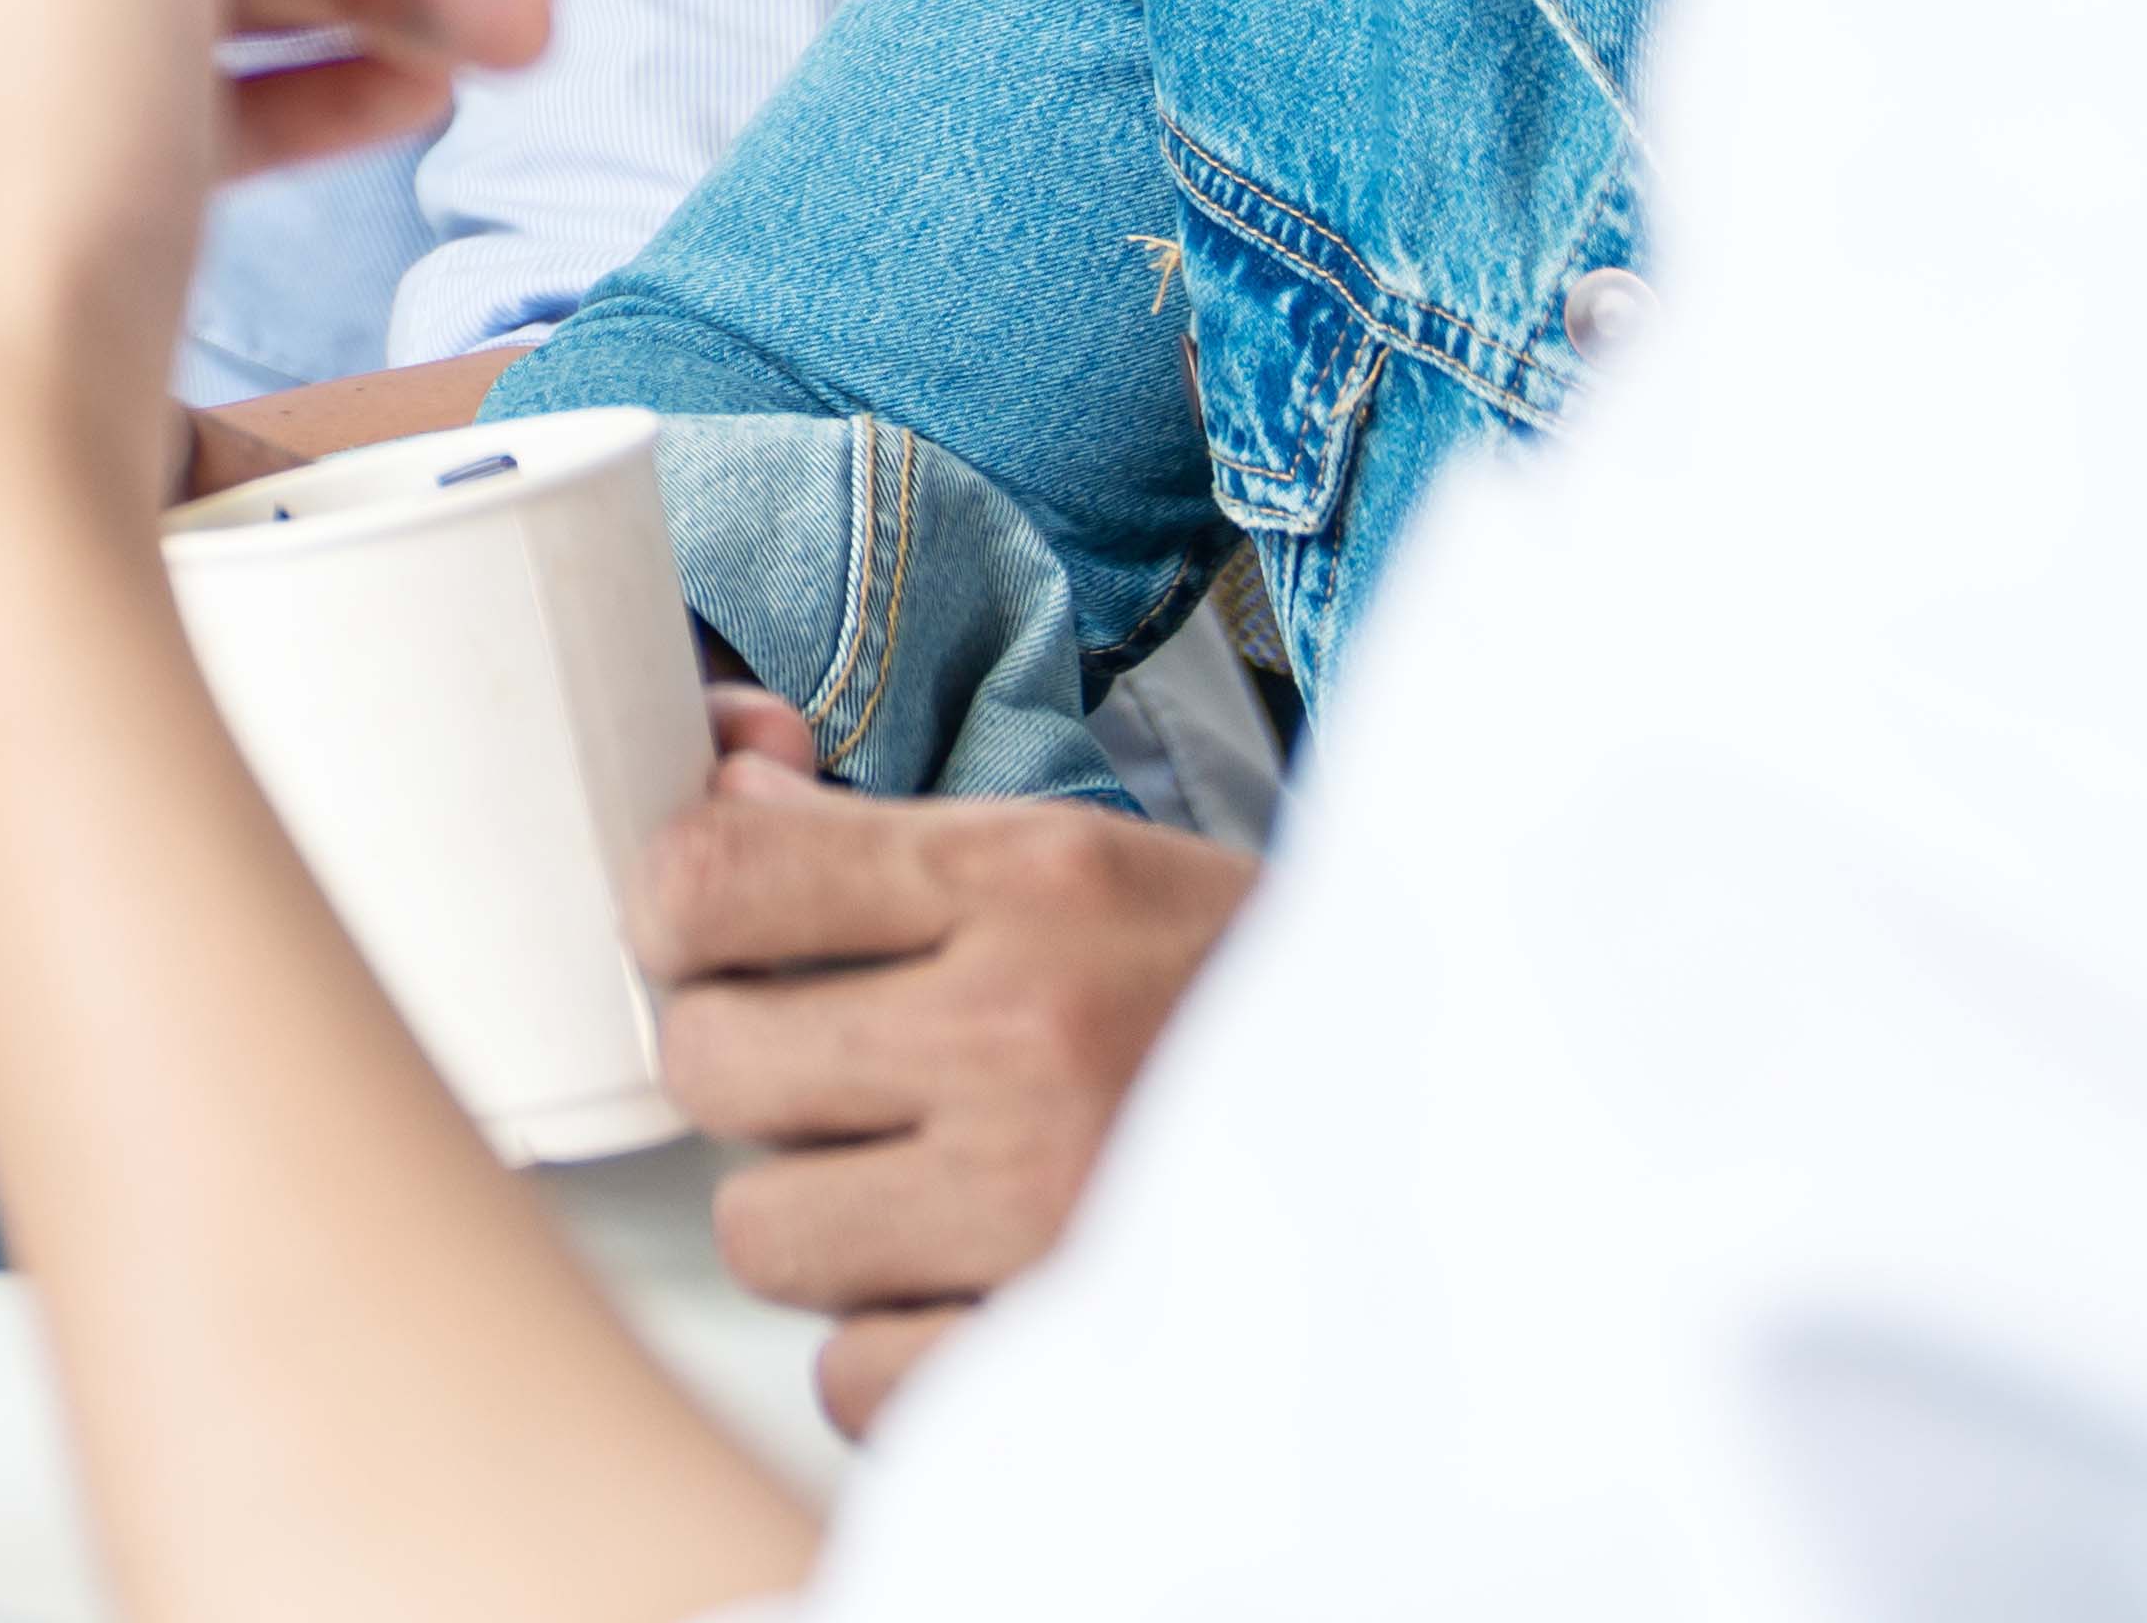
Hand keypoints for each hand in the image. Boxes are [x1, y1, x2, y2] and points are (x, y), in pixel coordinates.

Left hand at [638, 686, 1249, 1434]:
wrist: (1469, 1133)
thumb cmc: (1240, 1000)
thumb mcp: (1087, 866)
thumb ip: (881, 832)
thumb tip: (720, 770)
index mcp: (1031, 880)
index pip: (707, 877)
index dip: (677, 916)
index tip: (719, 944)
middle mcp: (1029, 1032)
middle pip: (708, 1066)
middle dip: (753, 1078)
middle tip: (843, 1083)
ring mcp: (1048, 1203)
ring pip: (765, 1234)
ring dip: (823, 1225)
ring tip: (925, 1195)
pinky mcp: (1068, 1353)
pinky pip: (852, 1376)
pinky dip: (893, 1352)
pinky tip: (969, 1296)